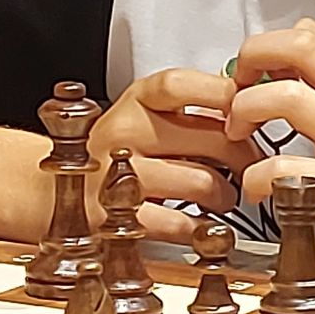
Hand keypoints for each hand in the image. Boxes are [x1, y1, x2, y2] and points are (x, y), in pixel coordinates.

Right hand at [92, 69, 261, 243]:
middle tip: (248, 168)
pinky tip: (200, 223)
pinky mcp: (118, 219)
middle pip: (212, 138)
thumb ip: (195, 108)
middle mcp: (123, 133)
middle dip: (244, 158)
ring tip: (221, 197)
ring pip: (204, 183)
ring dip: (225, 196)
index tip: (248, 112)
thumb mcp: (149, 116)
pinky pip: (182, 224)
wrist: (61, 193)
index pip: (182, 85)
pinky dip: (202, 228)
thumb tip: (253, 107)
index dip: (225, 96)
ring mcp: (119, 177)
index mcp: (136, 101)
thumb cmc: (119, 153)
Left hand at [223, 20, 314, 258]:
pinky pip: (285, 170)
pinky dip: (255, 177)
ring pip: (285, 97)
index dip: (271, 47)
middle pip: (300, 46)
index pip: (313, 36)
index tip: (255, 75)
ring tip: (239, 137)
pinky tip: (258, 189)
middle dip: (252, 55)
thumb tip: (296, 81)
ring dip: (244, 111)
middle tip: (236, 88)